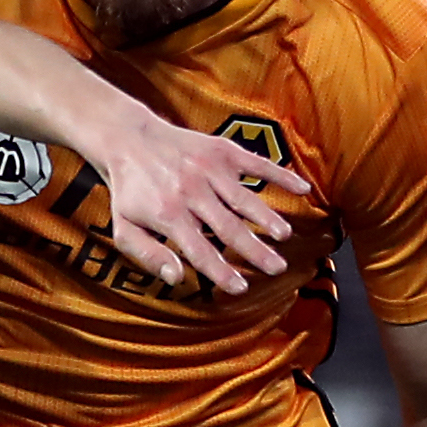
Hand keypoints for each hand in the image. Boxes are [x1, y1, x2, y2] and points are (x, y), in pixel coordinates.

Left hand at [98, 110, 308, 296]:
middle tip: (276, 268)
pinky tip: (301, 190)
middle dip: (254, 250)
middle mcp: (191, 192)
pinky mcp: (221, 150)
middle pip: (228, 228)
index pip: (200, 251)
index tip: (241, 288)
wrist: (128, 138)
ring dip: (267, 217)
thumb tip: (175, 279)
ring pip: (244, 198)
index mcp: (168, 215)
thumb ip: (148, 255)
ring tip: (284, 236)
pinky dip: (280, 176)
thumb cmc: (129, 190)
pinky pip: (256, 164)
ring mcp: (208, 169)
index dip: (221, 272)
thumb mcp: (125, 228)